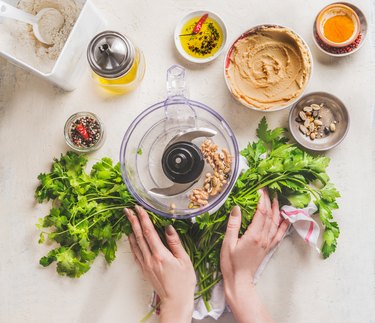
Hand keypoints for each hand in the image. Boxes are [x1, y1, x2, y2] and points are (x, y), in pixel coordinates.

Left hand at [125, 206, 195, 322]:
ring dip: (131, 230)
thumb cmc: (183, 283)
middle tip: (128, 209)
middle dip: (133, 221)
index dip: (143, 219)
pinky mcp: (144, 270)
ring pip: (135, 244)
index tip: (139, 208)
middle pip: (139, 236)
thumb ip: (175, 243)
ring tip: (128, 219)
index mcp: (160, 255)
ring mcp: (145, 265)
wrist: (175, 302)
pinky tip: (131, 238)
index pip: (149, 232)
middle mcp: (150, 259)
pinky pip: (136, 253)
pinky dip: (132, 243)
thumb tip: (168, 228)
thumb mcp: (184, 260)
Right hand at [220, 189, 288, 322]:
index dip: (261, 200)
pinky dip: (283, 225)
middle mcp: (264, 238)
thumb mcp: (228, 243)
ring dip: (277, 210)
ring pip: (276, 223)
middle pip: (270, 215)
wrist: (239, 281)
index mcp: (254, 235)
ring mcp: (267, 243)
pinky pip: (279, 234)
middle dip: (270, 201)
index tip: (260, 189)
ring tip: (276, 199)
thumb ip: (233, 225)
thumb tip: (236, 207)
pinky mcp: (268, 248)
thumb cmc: (231, 263)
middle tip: (268, 190)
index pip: (260, 212)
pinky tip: (285, 219)